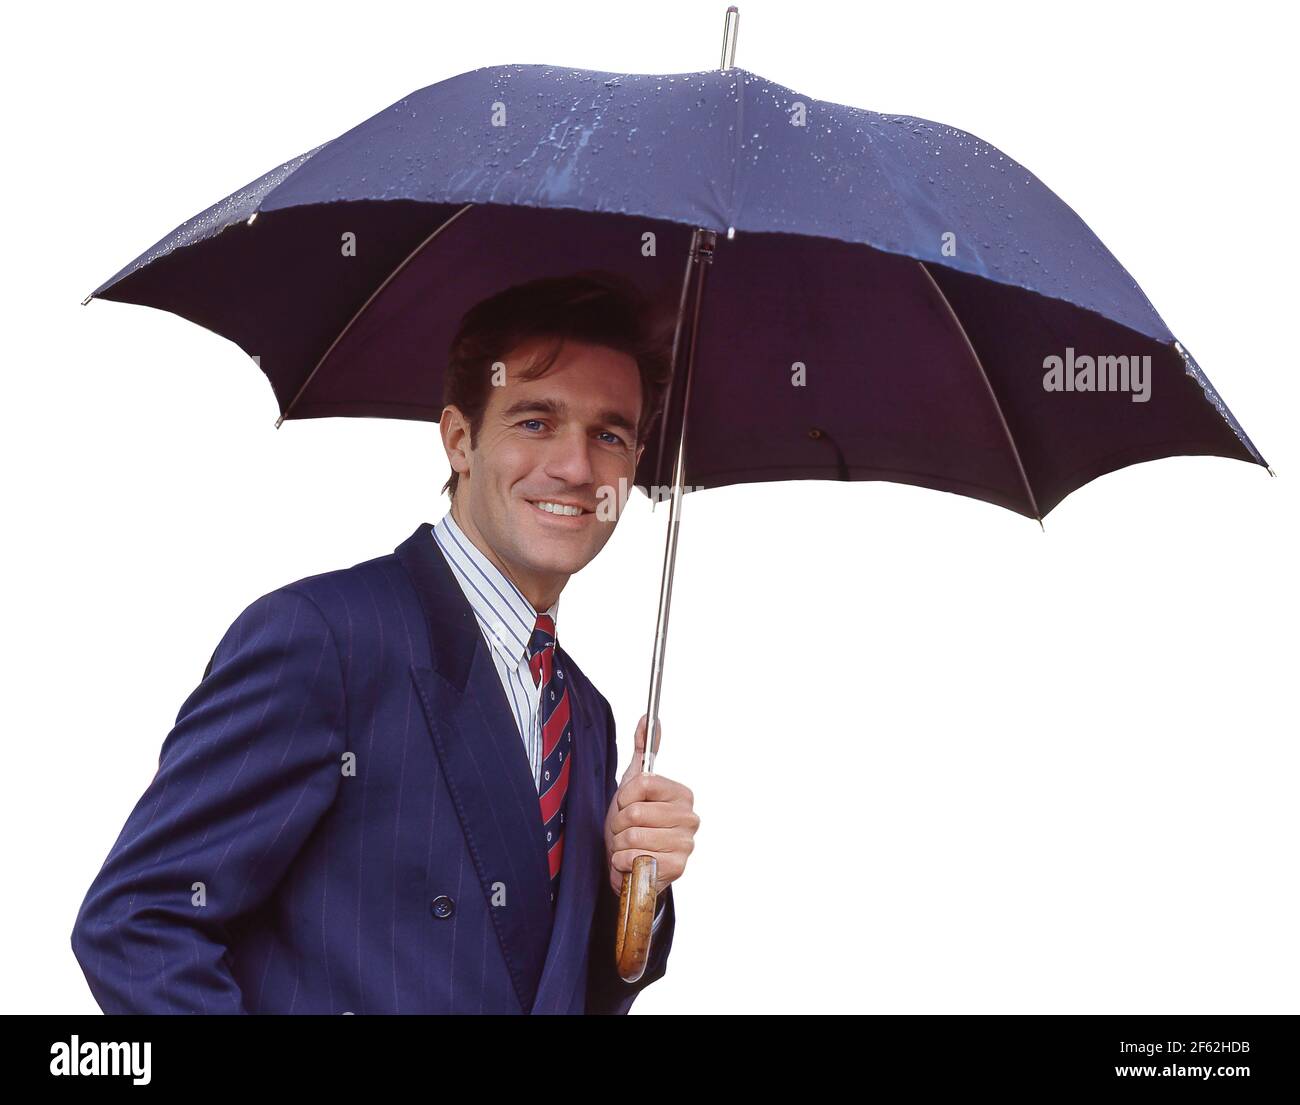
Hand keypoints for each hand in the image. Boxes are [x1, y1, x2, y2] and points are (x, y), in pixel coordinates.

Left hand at [603, 714, 698, 895]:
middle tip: (624, 830)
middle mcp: (690, 818)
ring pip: (632, 836)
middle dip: (618, 824)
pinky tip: (631, 864)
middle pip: (634, 812)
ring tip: (627, 847)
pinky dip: (623, 863)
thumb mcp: (633, 784)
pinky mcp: (677, 869)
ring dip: (619, 844)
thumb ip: (642, 749)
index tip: (625, 804)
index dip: (623, 796)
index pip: (641, 784)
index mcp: (682, 794)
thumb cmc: (631, 823)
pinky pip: (634, 859)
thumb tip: (648, 717)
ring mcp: (686, 845)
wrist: (629, 865)